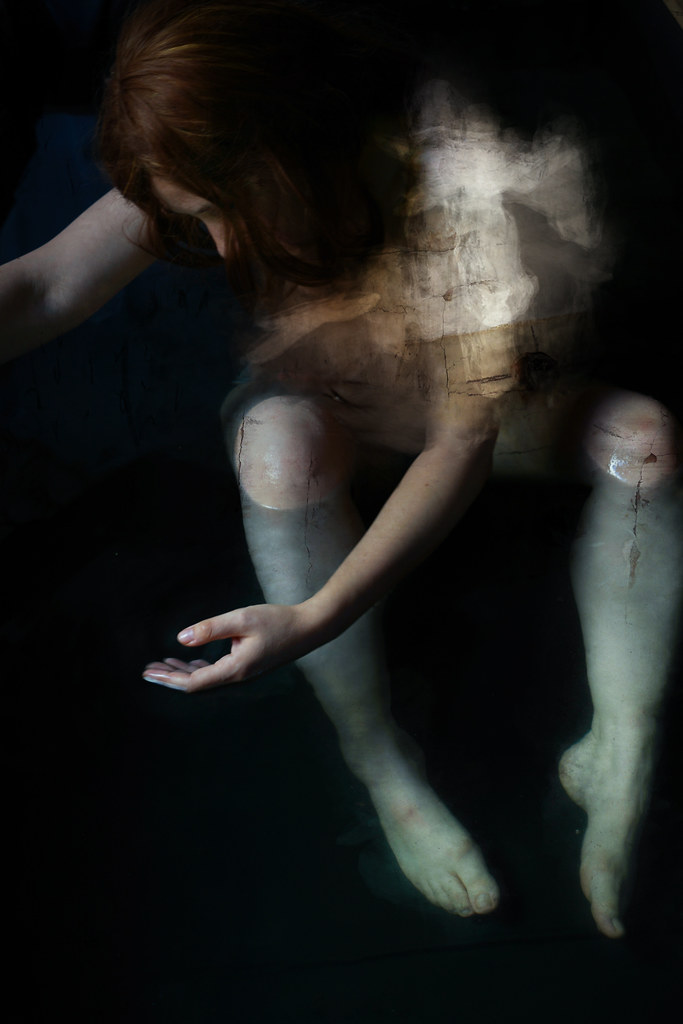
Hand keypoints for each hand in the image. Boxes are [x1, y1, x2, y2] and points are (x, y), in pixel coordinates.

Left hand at [142, 602, 318, 691]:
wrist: (310, 628)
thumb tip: (181, 639)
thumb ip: (210, 629)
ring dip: (182, 671)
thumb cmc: (278, 622)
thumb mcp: (242, 619)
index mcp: (234, 669)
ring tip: (162, 663)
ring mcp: (242, 673)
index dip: (168, 678)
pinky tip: (189, 659)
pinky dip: (198, 667)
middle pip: (195, 684)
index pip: (192, 682)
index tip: (148, 672)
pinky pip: (216, 671)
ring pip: (205, 678)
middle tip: (147, 669)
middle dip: (170, 676)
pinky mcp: (247, 666)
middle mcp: (237, 676)